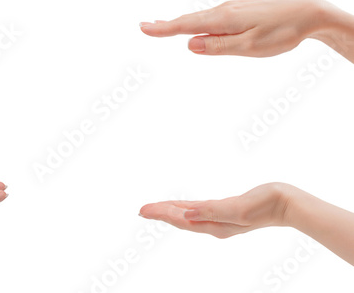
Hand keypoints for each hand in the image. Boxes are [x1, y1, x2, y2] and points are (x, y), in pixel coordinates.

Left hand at [139, 183, 292, 238]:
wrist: (287, 204)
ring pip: (188, 215)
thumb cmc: (266, 204)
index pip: (180, 219)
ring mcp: (220, 219)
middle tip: (141, 210)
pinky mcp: (226, 211)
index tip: (143, 210)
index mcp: (215, 225)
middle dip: (161, 213)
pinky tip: (182, 206)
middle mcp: (214, 224)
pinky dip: (186, 207)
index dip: (161, 214)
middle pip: (181, 219)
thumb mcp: (238, 208)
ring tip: (155, 209)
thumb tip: (187, 214)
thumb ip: (212, 211)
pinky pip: (199, 210)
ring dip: (171, 211)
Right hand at [140, 0, 349, 57]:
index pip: (186, 26)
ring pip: (200, 18)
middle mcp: (224, 11)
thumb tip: (190, 45)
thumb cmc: (281, 32)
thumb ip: (218, 46)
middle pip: (189, 20)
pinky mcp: (239, 12)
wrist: (308, 12)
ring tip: (162, 27)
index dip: (163, 29)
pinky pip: (211, 17)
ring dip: (179, 23)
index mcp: (223, 20)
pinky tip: (194, 26)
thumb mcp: (249, 47)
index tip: (144, 29)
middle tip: (144, 27)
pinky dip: (196, 22)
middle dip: (166, 25)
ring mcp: (232, 10)